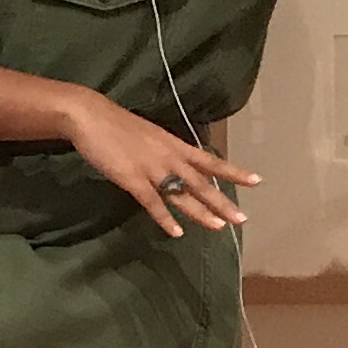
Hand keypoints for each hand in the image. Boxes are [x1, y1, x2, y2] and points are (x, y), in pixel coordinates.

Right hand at [67, 88, 259, 238]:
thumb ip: (165, 152)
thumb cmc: (117, 125)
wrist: (91, 116)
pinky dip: (165, 218)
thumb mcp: (150, 136)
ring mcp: (152, 169)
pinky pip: (153, 202)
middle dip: (222, 202)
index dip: (233, 171)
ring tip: (219, 227)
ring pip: (182, 194)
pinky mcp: (133, 179)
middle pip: (201, 182)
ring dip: (201, 212)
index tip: (256, 180)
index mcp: (174, 145)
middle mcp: (169, 157)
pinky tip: (177, 232)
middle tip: (242, 218)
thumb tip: (177, 167)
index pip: (210, 160)